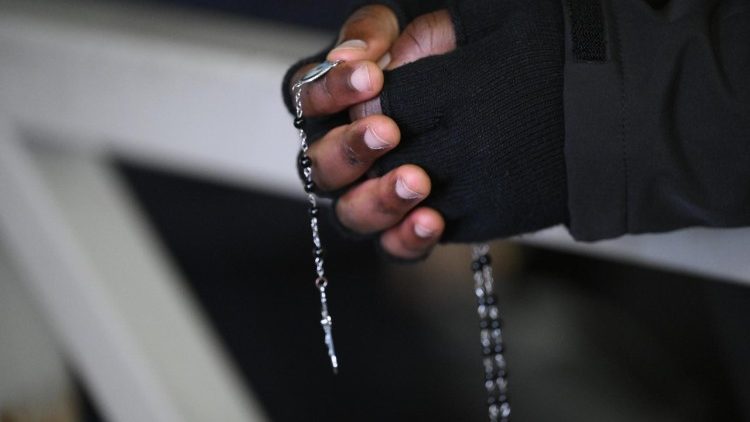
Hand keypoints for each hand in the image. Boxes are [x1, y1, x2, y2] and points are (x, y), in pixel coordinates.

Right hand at [292, 7, 456, 259]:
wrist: (486, 88)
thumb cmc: (432, 52)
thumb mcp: (403, 26)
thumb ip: (374, 32)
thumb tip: (353, 55)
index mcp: (329, 105)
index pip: (304, 101)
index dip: (329, 92)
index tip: (369, 77)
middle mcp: (338, 155)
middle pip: (317, 168)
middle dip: (350, 150)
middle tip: (388, 131)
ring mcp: (366, 193)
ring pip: (349, 214)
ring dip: (378, 200)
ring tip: (417, 180)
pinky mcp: (401, 223)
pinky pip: (392, 245)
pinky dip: (407, 237)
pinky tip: (432, 219)